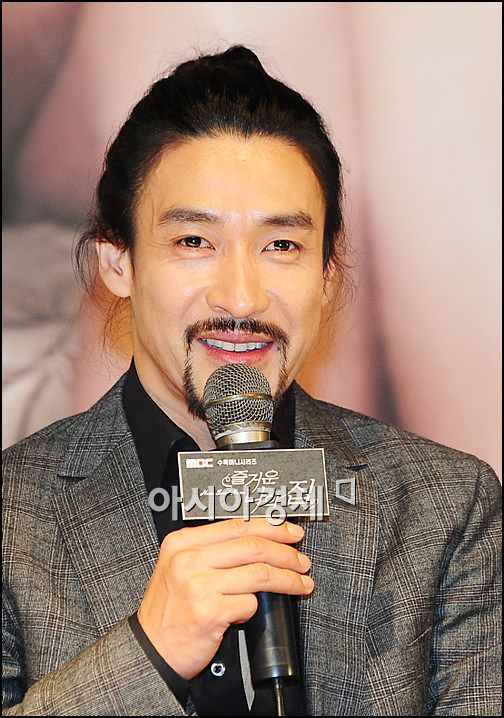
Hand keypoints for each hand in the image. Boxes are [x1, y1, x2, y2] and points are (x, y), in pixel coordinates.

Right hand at [136, 518, 312, 679]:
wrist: (150, 650)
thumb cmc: (170, 610)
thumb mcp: (180, 568)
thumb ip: (212, 551)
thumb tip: (261, 540)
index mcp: (182, 542)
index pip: (237, 526)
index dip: (271, 528)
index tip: (290, 533)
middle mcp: (188, 559)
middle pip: (252, 547)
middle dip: (285, 553)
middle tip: (302, 561)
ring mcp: (198, 585)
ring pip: (258, 574)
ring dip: (286, 580)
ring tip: (300, 584)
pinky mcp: (209, 612)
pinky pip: (249, 604)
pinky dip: (255, 608)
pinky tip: (249, 612)